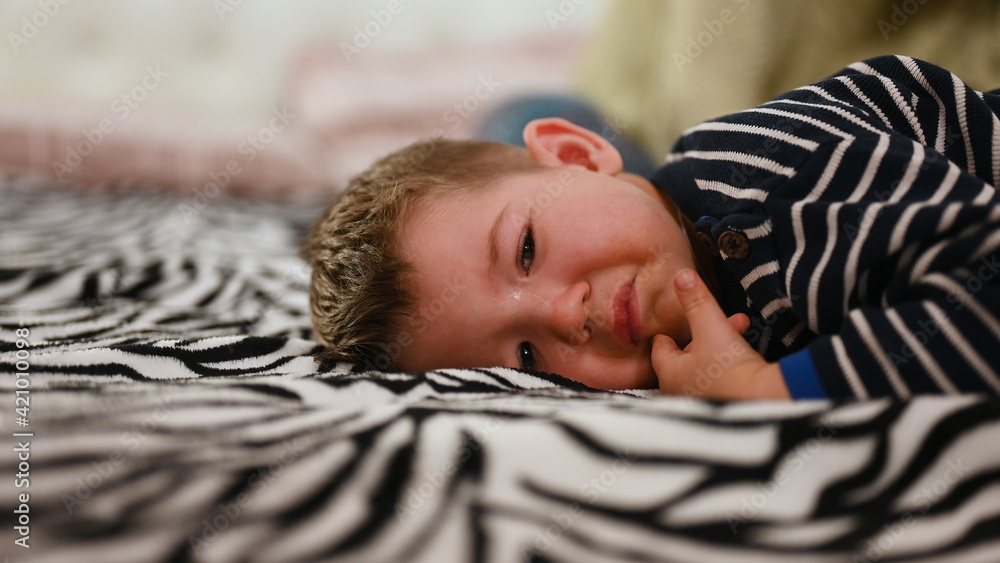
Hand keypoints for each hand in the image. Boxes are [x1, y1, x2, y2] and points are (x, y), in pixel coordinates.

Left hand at [652, 269, 790, 399]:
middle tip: (721, 322)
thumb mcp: (711, 325)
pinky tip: (748, 360)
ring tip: (742, 331)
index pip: (660, 352)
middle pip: (687, 359)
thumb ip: (696, 301)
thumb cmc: (729, 367)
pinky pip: (722, 383)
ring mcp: (703, 403)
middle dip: (705, 336)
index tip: (668, 332)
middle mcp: (682, 392)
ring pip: (707, 369)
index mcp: (670, 374)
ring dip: (722, 348)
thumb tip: (680, 275)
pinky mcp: (724, 410)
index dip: (666, 338)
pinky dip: (732, 369)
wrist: (764, 403)